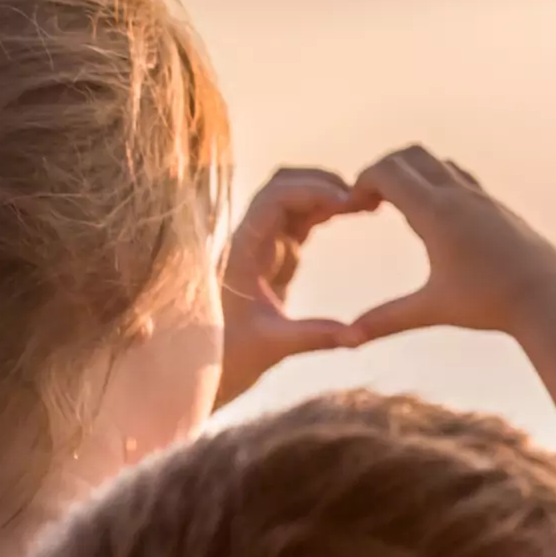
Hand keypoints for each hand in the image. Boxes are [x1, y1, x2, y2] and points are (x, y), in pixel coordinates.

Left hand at [215, 168, 369, 406]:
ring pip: (289, 202)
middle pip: (281, 187)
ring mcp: (257, 250)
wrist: (192, 372)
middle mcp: (247, 242)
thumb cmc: (225, 360)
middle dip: (321, 184)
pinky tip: (346, 217)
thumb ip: (315, 337)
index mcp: (242, 252)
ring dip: (322, 196)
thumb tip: (358, 336)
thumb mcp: (272, 349)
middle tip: (362, 198)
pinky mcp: (267, 262)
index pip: (275, 198)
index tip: (349, 201)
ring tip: (361, 205)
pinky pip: (294, 225)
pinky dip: (320, 215)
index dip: (313, 190)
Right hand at [347, 146, 555, 342]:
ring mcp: (484, 198)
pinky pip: (465, 181)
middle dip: (385, 170)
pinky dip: (442, 186)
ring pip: (441, 164)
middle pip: (412, 155)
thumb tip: (348, 339)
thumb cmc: (491, 304)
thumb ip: (387, 319)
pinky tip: (440, 221)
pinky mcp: (501, 209)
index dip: (362, 181)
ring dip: (416, 175)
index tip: (353, 206)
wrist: (549, 300)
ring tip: (401, 208)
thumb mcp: (433, 310)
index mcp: (437, 212)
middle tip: (370, 200)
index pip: (388, 172)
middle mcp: (461, 195)